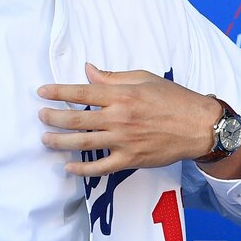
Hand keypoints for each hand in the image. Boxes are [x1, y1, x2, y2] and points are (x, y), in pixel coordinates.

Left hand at [38, 63, 219, 175]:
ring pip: (82, 144)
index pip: (81, 92)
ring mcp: (124, 141)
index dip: (57, 92)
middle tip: (41, 116)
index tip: (41, 92)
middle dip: (53, 118)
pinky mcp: (130, 160)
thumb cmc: (173, 99)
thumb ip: (113, 78)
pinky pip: (100, 168)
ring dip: (60, 142)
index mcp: (122, 95)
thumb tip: (88, 71)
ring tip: (46, 140)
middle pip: (75, 120)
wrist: (199, 126)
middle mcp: (119, 118)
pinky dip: (82, 170)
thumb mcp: (144, 78)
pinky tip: (68, 168)